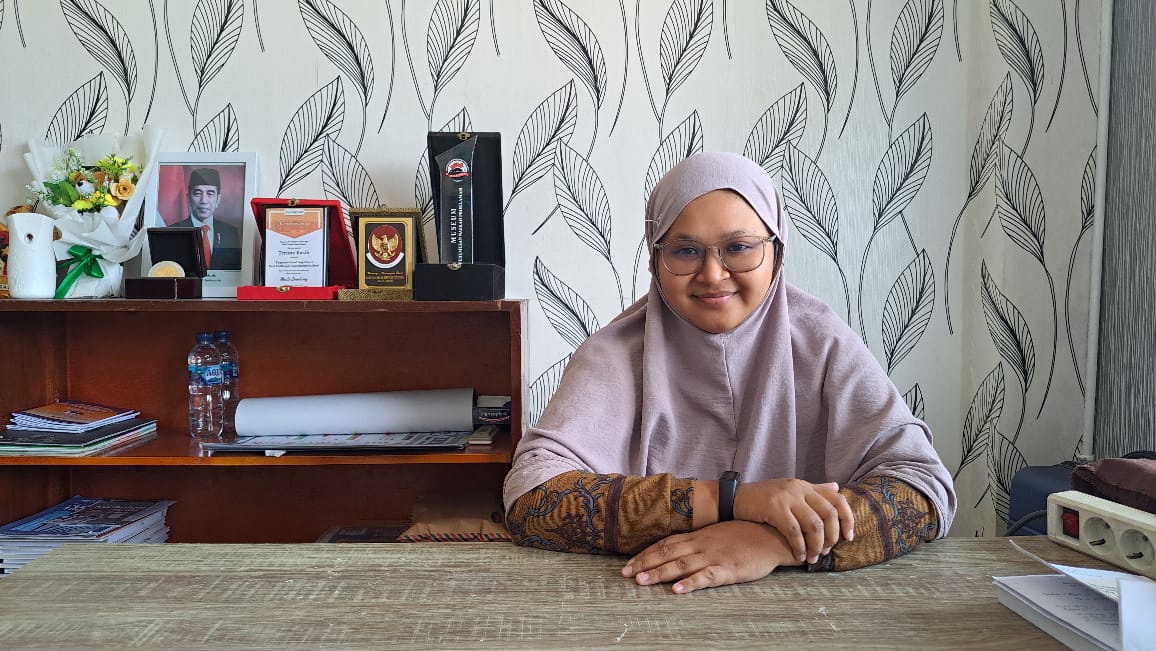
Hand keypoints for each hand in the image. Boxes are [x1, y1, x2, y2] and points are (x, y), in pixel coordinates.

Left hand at [621, 521, 798, 593]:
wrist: (773, 535)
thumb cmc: (745, 535)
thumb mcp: (718, 534)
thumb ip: (699, 541)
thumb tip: (679, 548)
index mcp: (698, 536)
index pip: (665, 544)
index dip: (645, 554)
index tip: (628, 564)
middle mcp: (701, 544)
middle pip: (667, 553)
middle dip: (645, 564)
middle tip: (625, 575)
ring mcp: (714, 556)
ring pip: (681, 565)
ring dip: (659, 573)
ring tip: (642, 582)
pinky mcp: (728, 569)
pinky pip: (706, 576)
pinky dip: (690, 583)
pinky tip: (677, 591)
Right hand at [735, 479, 853, 563]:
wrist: (733, 498)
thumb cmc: (762, 499)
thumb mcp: (790, 490)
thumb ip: (813, 491)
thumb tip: (836, 487)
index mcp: (805, 485)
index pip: (837, 499)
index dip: (847, 519)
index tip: (848, 538)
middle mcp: (799, 488)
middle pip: (829, 514)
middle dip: (831, 537)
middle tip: (826, 552)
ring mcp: (787, 497)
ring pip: (814, 525)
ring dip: (816, 546)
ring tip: (812, 558)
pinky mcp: (775, 508)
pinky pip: (794, 532)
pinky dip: (799, 547)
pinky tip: (798, 556)